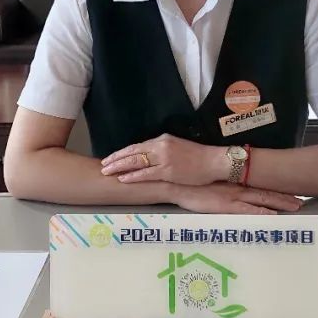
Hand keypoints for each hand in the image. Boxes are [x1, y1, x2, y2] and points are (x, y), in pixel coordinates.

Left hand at [101, 134, 225, 185]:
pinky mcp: (169, 171)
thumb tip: (148, 156)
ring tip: (107, 172)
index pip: (137, 146)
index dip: (122, 152)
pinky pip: (146, 174)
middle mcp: (161, 146)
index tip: (111, 157)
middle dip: (116, 159)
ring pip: (136, 162)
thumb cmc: (198, 157)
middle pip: (133, 152)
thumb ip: (162, 150)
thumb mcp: (178, 147)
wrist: (215, 161)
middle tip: (102, 165)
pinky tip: (123, 178)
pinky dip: (133, 176)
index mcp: (163, 139)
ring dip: (120, 167)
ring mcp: (164, 159)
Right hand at [170, 183, 301, 214]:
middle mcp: (238, 188)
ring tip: (296, 207)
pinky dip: (262, 213)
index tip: (290, 190)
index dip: (276, 188)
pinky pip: (248, 211)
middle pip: (266, 192)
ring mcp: (233, 197)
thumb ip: (224, 186)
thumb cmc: (191, 184)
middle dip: (285, 196)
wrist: (178, 184)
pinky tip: (274, 215)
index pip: (260, 184)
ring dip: (280, 203)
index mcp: (234, 182)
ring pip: (263, 200)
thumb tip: (232, 189)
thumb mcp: (211, 183)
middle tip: (301, 201)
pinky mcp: (226, 206)